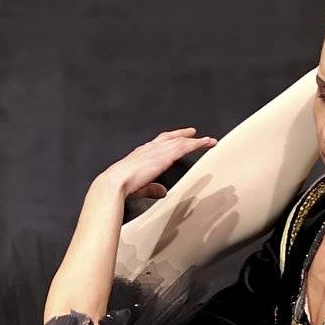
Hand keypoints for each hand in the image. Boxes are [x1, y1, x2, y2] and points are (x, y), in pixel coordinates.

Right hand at [100, 129, 216, 202]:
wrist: (115, 182)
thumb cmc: (120, 186)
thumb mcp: (140, 187)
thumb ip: (153, 188)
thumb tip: (162, 192)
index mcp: (141, 154)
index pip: (157, 144)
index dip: (168, 141)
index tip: (174, 140)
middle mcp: (150, 148)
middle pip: (170, 137)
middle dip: (182, 135)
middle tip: (193, 133)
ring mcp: (158, 150)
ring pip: (180, 141)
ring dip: (196, 140)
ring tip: (209, 140)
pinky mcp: (165, 155)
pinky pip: (185, 146)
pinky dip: (197, 144)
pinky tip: (206, 143)